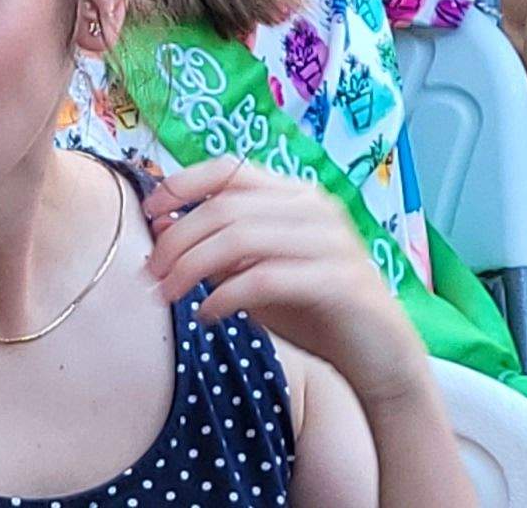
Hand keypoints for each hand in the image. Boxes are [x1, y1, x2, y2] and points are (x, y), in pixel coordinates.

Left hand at [142, 159, 430, 399]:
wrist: (378, 358)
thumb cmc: (311, 311)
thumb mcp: (255, 273)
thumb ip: (218, 246)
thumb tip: (160, 221)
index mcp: (296, 195)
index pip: (229, 168)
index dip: (181, 185)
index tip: (147, 213)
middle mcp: (317, 209)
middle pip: (226, 206)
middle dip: (178, 239)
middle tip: (151, 273)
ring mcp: (333, 242)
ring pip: (242, 238)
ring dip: (193, 266)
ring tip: (169, 294)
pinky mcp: (341, 282)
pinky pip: (267, 279)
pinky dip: (226, 296)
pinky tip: (208, 315)